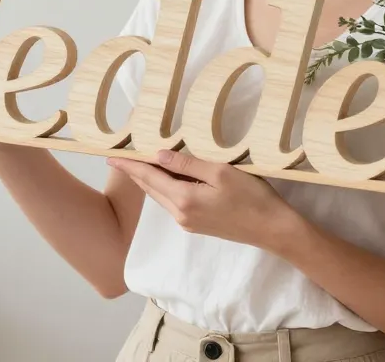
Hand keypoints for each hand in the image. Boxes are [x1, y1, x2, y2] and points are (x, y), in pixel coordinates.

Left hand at [107, 150, 299, 250]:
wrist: (273, 229)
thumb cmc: (251, 197)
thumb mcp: (220, 172)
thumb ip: (188, 164)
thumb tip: (159, 155)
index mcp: (184, 199)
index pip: (149, 177)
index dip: (130, 166)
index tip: (112, 157)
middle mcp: (180, 214)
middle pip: (151, 189)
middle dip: (134, 173)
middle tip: (118, 158)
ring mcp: (188, 222)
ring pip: (161, 196)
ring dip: (148, 180)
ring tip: (137, 164)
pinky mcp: (197, 225)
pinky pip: (172, 202)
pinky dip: (163, 187)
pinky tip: (165, 177)